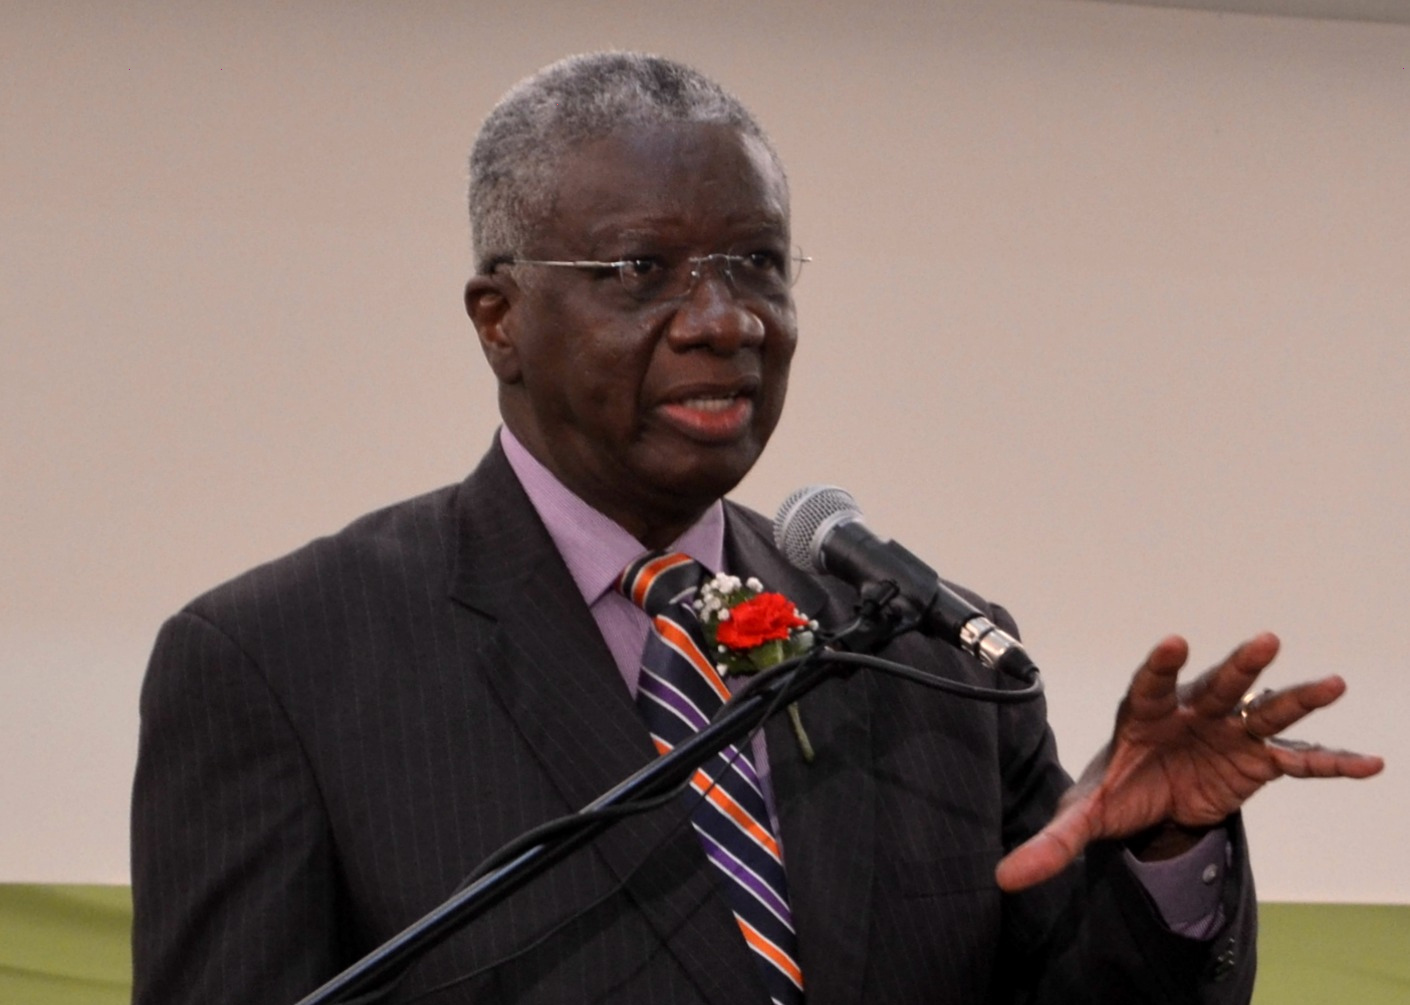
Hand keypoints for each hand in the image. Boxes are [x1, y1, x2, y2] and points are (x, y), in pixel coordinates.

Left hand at [995, 632, 1383, 891]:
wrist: (1148, 803)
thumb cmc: (1114, 793)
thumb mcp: (1082, 820)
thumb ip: (1050, 844)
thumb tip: (1005, 878)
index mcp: (1143, 716)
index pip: (1150, 686)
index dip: (1161, 667)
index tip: (1174, 644)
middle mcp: (1189, 714)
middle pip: (1215, 685)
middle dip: (1238, 666)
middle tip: (1266, 641)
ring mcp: (1226, 734)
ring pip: (1262, 710)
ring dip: (1295, 698)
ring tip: (1331, 683)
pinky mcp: (1253, 762)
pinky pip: (1295, 761)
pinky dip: (1330, 762)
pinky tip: (1369, 764)